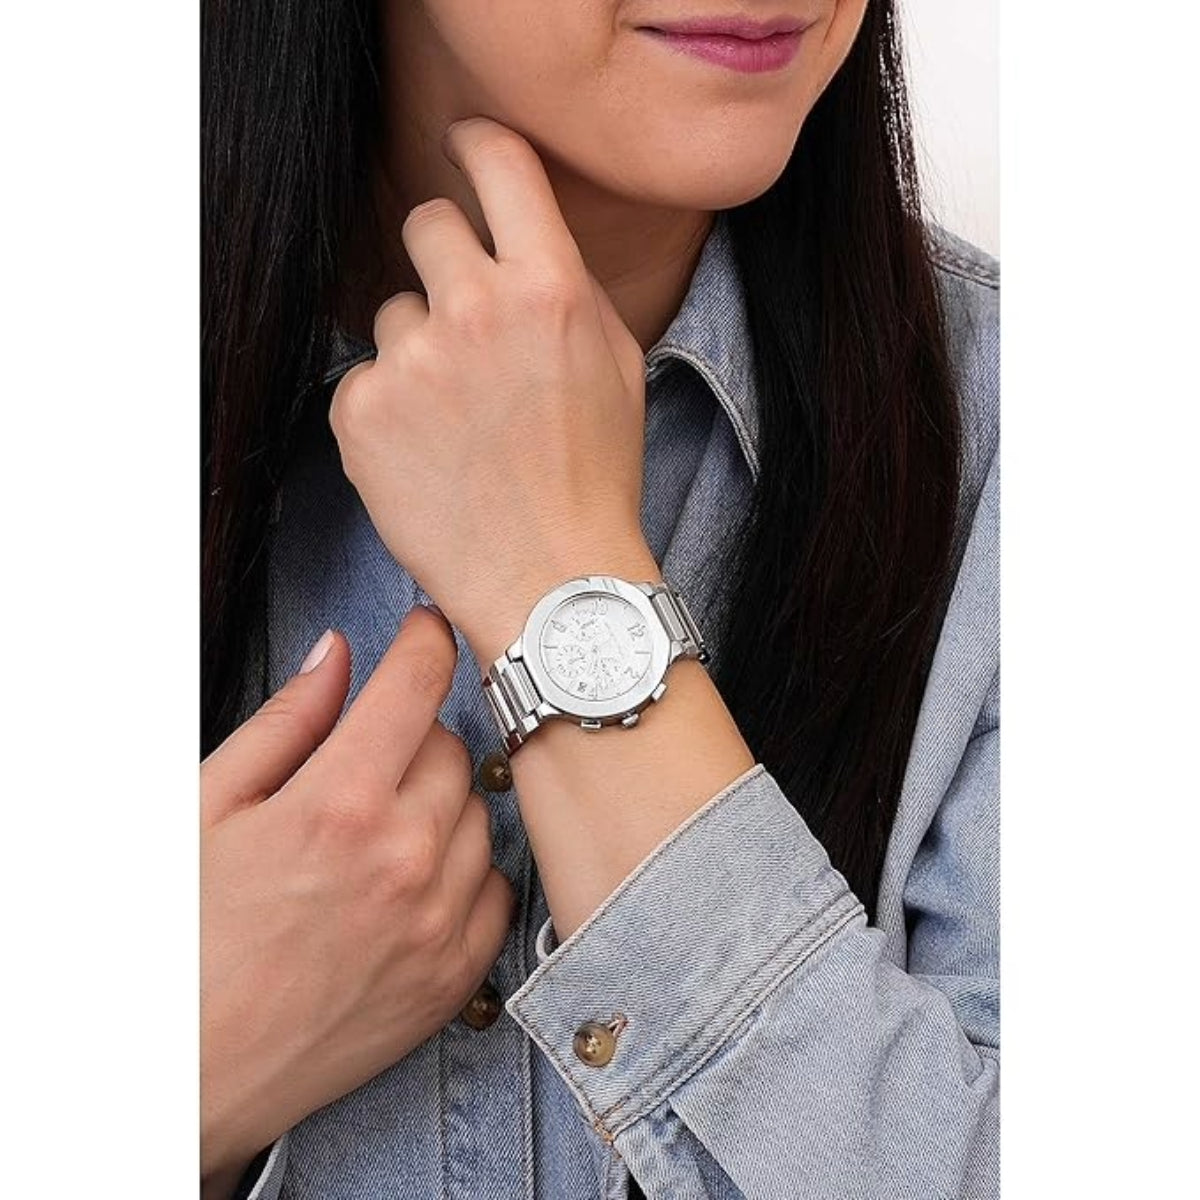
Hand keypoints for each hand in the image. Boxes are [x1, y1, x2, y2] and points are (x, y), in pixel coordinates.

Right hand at [200, 606, 514, 1195]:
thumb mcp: (209, 807)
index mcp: (339, 803)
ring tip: (382, 827)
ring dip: (443, 801)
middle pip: (453, 747)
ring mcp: (439, 919)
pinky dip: (467, 867)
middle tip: (373, 756)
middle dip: (417, 735)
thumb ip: (287, 720)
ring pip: (481, 811)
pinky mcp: (458, 973)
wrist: (191, 1071)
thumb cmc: (187, 935)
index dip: (425, 641)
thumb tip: (337, 652)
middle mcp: (405, 856)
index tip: (425, 629)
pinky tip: (415, 876)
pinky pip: (498, 884)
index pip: (415, 686)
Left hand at [328, 116, 659, 666]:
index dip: (476, 145)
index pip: (498, 165)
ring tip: (457, 420)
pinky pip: (365, 376)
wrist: (550, 580)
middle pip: (426, 223)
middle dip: (443, 258)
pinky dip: (389, 407)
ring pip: (393, 310)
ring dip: (418, 347)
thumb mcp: (619, 365)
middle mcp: (475, 309)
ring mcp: (412, 361)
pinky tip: (428, 452)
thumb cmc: (593, 480)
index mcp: (548, 288)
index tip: (462, 148)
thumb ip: (567, 287)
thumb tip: (522, 238)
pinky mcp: (362, 411)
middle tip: (463, 319)